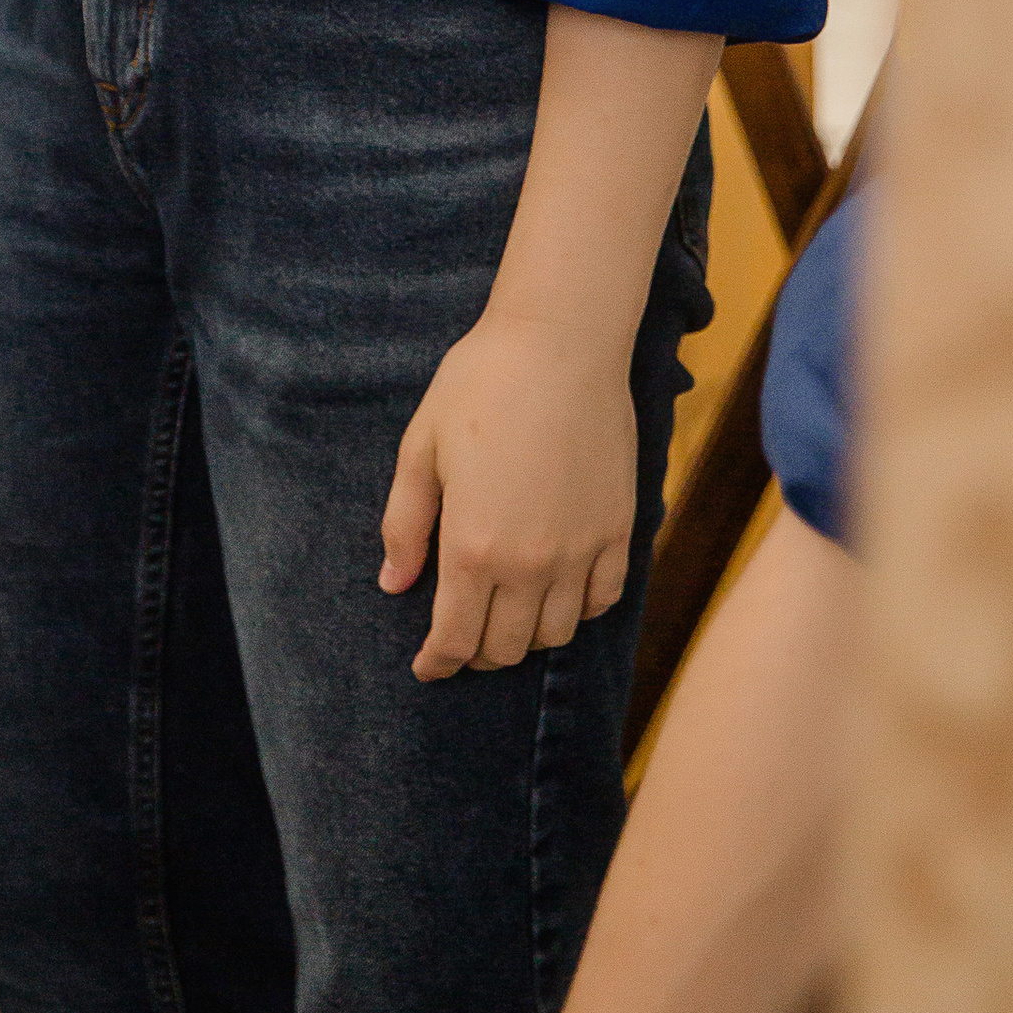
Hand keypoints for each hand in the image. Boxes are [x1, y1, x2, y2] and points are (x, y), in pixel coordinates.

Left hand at [380, 308, 636, 681]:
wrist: (560, 345)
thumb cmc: (479, 386)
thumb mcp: (421, 449)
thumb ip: (405, 524)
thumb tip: (393, 584)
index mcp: (472, 545)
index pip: (455, 637)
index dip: (439, 662)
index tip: (429, 668)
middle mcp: (530, 563)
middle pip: (506, 647)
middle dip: (477, 653)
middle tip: (462, 637)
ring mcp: (581, 551)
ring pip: (555, 635)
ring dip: (527, 636)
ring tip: (507, 615)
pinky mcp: (620, 532)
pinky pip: (602, 602)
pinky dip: (577, 611)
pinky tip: (557, 593)